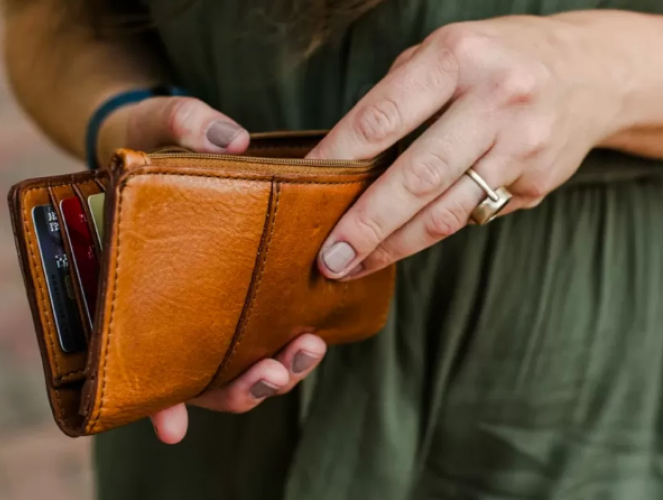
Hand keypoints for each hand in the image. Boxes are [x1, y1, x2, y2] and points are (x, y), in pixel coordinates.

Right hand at [98, 96, 327, 442]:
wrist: (159, 139)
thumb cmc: (145, 139)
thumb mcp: (154, 125)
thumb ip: (184, 123)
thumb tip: (232, 141)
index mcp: (136, 286)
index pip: (140, 359)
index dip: (157, 400)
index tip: (173, 426)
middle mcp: (174, 305)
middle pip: (202, 374)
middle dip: (240, 387)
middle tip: (272, 370)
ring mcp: (213, 301)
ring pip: (240, 360)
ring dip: (274, 370)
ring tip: (307, 346)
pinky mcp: (247, 286)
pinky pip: (268, 324)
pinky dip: (289, 340)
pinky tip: (315, 331)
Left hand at [309, 13, 633, 279]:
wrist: (589, 72)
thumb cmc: (495, 61)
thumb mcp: (443, 55)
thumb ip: (397, 100)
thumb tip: (342, 161)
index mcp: (456, 58)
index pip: (382, 118)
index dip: (338, 159)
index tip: (304, 189)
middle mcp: (495, 100)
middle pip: (417, 177)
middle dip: (366, 224)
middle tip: (328, 258)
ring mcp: (521, 145)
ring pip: (446, 212)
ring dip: (394, 246)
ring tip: (355, 266)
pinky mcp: (535, 182)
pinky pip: (472, 217)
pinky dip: (429, 237)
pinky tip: (399, 247)